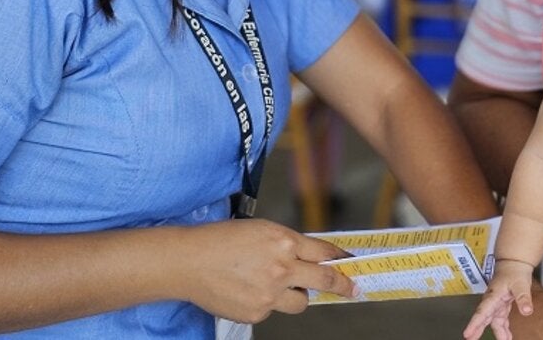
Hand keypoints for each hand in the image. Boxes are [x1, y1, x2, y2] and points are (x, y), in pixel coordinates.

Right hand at [177, 219, 356, 323]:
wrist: (189, 261)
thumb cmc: (220, 240)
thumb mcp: (261, 230)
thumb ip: (287, 243)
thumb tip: (310, 256)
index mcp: (283, 241)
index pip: (325, 252)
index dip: (341, 259)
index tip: (350, 263)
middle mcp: (281, 268)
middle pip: (325, 280)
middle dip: (343, 285)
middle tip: (352, 288)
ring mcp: (270, 293)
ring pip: (301, 302)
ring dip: (297, 295)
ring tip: (276, 285)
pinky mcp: (257, 312)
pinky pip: (274, 310)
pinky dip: (267, 302)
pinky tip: (248, 290)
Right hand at [464, 260, 534, 339]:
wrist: (514, 263)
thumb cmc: (514, 272)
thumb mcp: (520, 284)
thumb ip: (523, 298)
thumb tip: (527, 311)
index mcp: (493, 296)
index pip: (482, 312)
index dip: (474, 324)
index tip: (467, 333)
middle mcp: (492, 301)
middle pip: (484, 318)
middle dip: (477, 329)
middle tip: (470, 339)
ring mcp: (497, 303)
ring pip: (493, 320)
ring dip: (497, 332)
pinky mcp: (502, 305)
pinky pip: (501, 319)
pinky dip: (504, 328)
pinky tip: (507, 336)